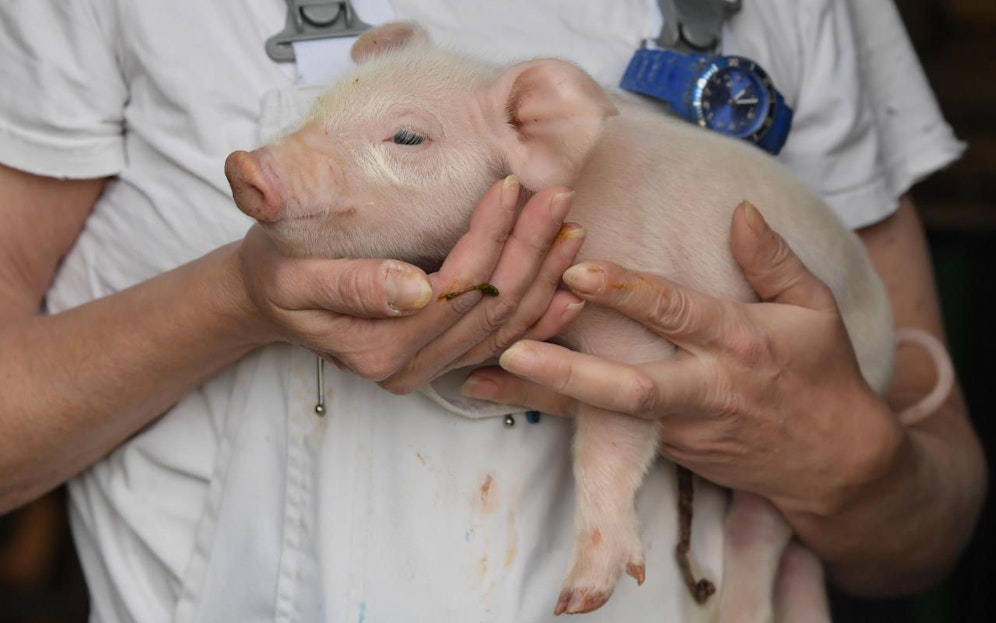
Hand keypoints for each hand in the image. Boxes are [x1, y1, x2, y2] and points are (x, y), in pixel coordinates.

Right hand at [237, 176, 586, 392]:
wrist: (271, 297)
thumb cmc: (278, 271)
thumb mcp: (292, 273)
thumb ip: (349, 285)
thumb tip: (413, 289)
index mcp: (377, 350)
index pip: (453, 289)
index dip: (487, 239)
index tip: (511, 186)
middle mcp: (409, 370)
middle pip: (488, 308)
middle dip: (530, 249)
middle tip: (558, 195)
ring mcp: (430, 370)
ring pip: (506, 328)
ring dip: (545, 278)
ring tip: (571, 227)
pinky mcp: (443, 361)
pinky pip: (504, 344)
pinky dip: (542, 318)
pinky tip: (572, 290)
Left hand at [462, 201, 902, 516]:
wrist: (832, 466)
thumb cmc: (823, 374)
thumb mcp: (815, 308)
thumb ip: (773, 260)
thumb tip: (738, 211)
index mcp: (739, 343)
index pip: (676, 313)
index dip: (627, 292)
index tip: (576, 268)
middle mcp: (704, 389)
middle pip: (629, 388)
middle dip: (568, 370)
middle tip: (509, 346)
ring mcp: (681, 428)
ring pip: (602, 415)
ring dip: (540, 396)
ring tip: (476, 377)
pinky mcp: (666, 451)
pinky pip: (605, 427)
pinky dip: (557, 408)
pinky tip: (507, 391)